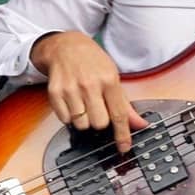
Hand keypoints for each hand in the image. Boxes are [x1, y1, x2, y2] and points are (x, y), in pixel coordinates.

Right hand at [30, 31, 148, 152]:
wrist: (66, 46)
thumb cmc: (92, 61)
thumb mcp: (113, 76)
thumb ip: (125, 104)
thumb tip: (139, 124)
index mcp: (108, 80)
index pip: (119, 114)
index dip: (123, 134)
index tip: (124, 148)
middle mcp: (89, 85)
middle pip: (99, 123)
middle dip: (100, 121)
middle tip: (98, 108)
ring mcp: (70, 89)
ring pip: (81, 124)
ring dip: (84, 119)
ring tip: (84, 103)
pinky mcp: (55, 93)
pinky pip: (65, 119)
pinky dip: (69, 116)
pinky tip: (72, 101)